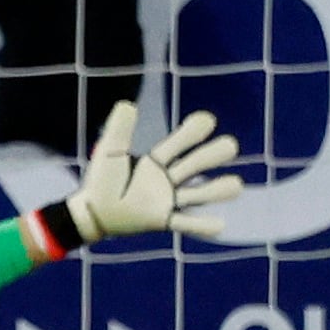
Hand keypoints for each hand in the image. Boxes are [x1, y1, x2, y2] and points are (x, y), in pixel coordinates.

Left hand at [61, 99, 242, 243]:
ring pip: (200, 194)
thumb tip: (127, 104)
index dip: (193, 131)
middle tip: (230, 145)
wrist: (92, 212)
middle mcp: (168, 180)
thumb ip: (119, 129)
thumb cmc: (102, 182)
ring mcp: (168, 201)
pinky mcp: (163, 221)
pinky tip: (220, 224)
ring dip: (218, 189)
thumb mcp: (109, 152)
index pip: (180, 143)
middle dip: (212, 155)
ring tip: (237, 184)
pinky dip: (203, 225)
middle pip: (196, 164)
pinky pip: (186, 224)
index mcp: (157, 161)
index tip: (207, 119)